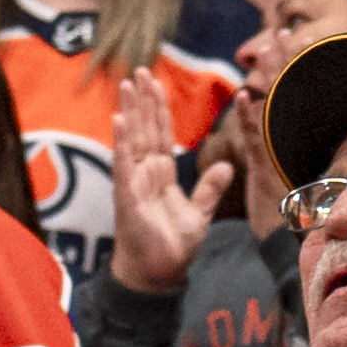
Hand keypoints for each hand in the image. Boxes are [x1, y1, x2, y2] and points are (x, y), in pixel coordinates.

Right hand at [102, 67, 206, 299]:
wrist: (159, 275)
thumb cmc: (173, 248)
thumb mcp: (200, 214)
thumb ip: (211, 188)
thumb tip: (227, 163)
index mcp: (163, 176)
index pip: (162, 135)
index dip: (159, 109)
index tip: (156, 83)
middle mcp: (145, 174)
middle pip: (145, 129)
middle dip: (142, 100)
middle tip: (139, 71)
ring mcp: (134, 183)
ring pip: (132, 140)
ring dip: (129, 111)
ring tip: (126, 85)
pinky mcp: (127, 197)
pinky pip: (124, 165)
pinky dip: (121, 142)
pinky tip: (119, 120)